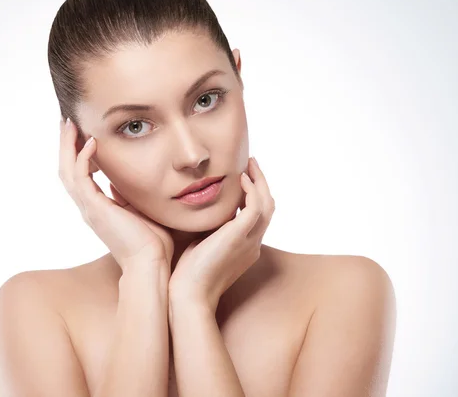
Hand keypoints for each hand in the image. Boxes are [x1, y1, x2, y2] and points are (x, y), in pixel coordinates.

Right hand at [58, 117, 173, 270]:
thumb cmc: (153, 242)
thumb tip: (133, 180)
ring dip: (67, 146)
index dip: (78, 153)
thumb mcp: (142, 210)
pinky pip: (81, 178)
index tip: (82, 132)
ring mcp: (89, 208)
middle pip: (67, 169)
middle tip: (67, 121)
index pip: (80, 174)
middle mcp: (89, 207)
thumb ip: (133, 195)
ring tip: (69, 123)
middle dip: (66, 144)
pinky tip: (91, 142)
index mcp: (98, 207)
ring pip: (67, 170)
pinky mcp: (95, 209)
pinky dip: (83, 158)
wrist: (151, 264)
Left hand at [168, 157, 274, 311]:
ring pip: (267, 204)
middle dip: (262, 183)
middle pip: (268, 207)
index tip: (244, 176)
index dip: (254, 194)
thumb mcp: (202, 245)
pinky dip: (252, 190)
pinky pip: (256, 207)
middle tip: (252, 164)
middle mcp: (252, 244)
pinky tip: (241, 178)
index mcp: (245, 247)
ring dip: (260, 182)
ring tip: (249, 164)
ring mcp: (249, 241)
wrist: (189, 294)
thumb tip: (199, 212)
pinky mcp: (240, 236)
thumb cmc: (189, 274)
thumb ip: (208, 230)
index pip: (258, 216)